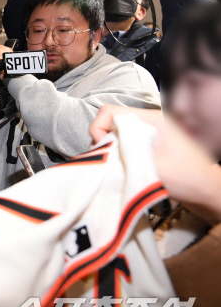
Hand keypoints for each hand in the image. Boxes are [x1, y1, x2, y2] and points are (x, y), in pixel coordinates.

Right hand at [90, 106, 220, 224]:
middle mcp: (149, 123)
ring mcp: (150, 136)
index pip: (109, 112)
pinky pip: (125, 147)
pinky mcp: (150, 149)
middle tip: (108, 164)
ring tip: (118, 170)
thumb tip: (97, 153)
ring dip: (112, 153)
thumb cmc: (188, 179)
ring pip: (116, 137)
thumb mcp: (151, 166)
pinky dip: (120, 159)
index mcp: (151, 119)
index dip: (98, 129)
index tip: (104, 150)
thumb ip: (122, 155)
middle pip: (111, 124)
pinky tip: (126, 172)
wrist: (211, 195)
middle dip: (104, 143)